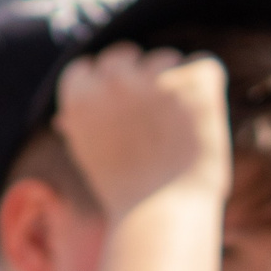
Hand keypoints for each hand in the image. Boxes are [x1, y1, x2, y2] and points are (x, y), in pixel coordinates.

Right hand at [53, 45, 230, 217]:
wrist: (163, 214)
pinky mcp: (195, 83)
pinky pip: (205, 65)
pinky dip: (207, 88)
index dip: (101, 89)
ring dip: (173, 83)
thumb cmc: (124, 192)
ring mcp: (155, 78)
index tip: (116, 117)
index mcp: (80, 97)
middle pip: (124, 56)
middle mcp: (114, 80)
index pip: (86, 68)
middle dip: (135, 78)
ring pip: (166, 59)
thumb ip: (81, 126)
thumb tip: (64, 119)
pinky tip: (200, 119)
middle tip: (151, 118)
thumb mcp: (90, 157)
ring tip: (177, 126)